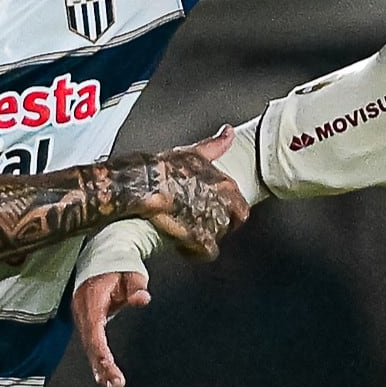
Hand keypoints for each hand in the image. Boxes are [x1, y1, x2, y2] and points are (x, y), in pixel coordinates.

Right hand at [72, 270, 149, 386]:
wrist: (102, 258)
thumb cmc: (118, 268)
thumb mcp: (131, 274)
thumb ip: (136, 286)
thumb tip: (142, 299)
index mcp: (91, 301)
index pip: (94, 331)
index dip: (100, 351)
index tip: (110, 367)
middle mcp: (83, 312)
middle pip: (90, 344)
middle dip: (101, 366)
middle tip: (116, 385)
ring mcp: (82, 317)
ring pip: (89, 346)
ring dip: (99, 367)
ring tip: (112, 385)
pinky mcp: (86, 322)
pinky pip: (91, 343)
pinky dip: (97, 360)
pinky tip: (104, 375)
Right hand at [139, 126, 248, 258]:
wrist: (144, 184)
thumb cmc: (164, 168)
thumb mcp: (193, 152)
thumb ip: (215, 145)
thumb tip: (229, 133)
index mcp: (224, 184)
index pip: (241, 207)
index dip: (228, 212)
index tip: (217, 213)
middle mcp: (223, 203)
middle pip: (230, 225)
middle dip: (216, 226)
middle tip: (200, 224)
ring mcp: (212, 222)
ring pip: (218, 238)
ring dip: (204, 238)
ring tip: (188, 232)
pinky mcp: (199, 239)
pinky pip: (206, 253)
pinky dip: (194, 252)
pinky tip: (183, 246)